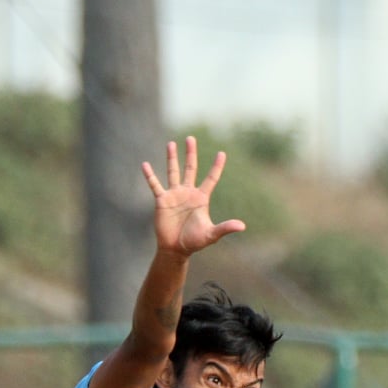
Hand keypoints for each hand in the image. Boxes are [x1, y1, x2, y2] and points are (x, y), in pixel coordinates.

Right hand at [141, 136, 245, 257]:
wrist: (175, 249)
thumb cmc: (194, 242)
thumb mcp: (211, 234)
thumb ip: (225, 228)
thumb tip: (242, 226)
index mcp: (201, 198)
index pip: (211, 178)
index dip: (216, 167)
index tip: (221, 153)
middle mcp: (188, 193)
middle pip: (190, 168)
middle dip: (190, 153)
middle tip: (191, 138)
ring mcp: (174, 195)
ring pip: (173, 172)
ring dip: (171, 158)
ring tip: (171, 143)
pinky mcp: (161, 201)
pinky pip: (155, 185)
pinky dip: (150, 175)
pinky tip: (145, 165)